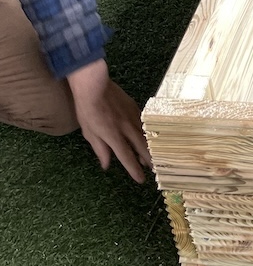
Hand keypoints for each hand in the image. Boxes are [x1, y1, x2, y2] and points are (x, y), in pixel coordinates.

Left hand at [66, 59, 150, 183]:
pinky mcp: (134, 106)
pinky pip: (143, 122)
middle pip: (141, 146)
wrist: (94, 85)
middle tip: (153, 168)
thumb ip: (100, 149)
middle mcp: (126, 127)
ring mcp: (132, 115)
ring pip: (145, 134)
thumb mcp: (89, 132)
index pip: (126, 156)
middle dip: (148, 158)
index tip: (141, 179)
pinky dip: (146, 131)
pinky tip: (146, 135)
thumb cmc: (87, 110)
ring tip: (150, 155)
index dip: (134, 169)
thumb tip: (106, 164)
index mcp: (113, 135)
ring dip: (148, 146)